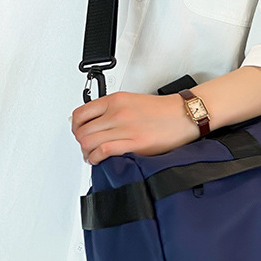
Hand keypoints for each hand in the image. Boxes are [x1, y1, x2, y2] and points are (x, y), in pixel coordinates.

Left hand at [71, 92, 198, 164]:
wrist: (184, 115)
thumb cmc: (163, 111)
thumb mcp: (132, 101)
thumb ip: (113, 110)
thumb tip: (97, 123)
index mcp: (115, 100)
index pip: (80, 114)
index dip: (76, 127)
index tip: (79, 133)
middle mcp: (117, 113)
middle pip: (82, 131)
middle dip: (80, 142)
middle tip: (86, 147)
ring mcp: (125, 128)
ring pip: (88, 142)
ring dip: (86, 153)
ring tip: (92, 156)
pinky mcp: (134, 143)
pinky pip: (103, 151)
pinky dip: (95, 158)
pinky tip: (98, 160)